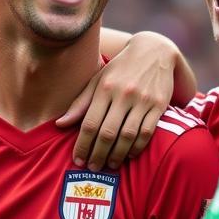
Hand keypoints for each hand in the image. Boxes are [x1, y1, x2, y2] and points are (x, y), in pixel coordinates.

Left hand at [57, 31, 177, 170]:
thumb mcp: (98, 80)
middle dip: (98, 154)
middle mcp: (122, 94)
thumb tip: (59, 124)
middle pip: (107, 132)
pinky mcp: (158, 105)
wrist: (154, 51)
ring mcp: (142, 100)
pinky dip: (137, 147)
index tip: (78, 159)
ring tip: (109, 164)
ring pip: (127, 135)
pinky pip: (147, 132)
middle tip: (92, 168)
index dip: (82, 144)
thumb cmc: (120, 69)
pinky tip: (130, 155)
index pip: (90, 123)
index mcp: (104, 88)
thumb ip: (80, 103)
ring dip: (117, 154)